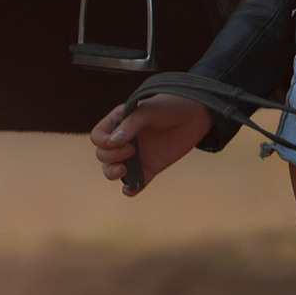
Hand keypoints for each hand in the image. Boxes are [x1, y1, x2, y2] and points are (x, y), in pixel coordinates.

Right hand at [89, 94, 214, 195]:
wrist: (197, 115)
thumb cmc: (172, 106)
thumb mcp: (150, 110)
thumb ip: (131, 124)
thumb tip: (113, 141)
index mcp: (120, 122)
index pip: (98, 136)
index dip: (103, 142)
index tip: (120, 142)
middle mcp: (124, 140)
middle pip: (102, 155)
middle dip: (110, 156)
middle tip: (132, 150)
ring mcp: (136, 155)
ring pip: (112, 170)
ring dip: (112, 173)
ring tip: (125, 170)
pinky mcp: (150, 168)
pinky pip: (134, 183)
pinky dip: (130, 189)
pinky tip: (131, 189)